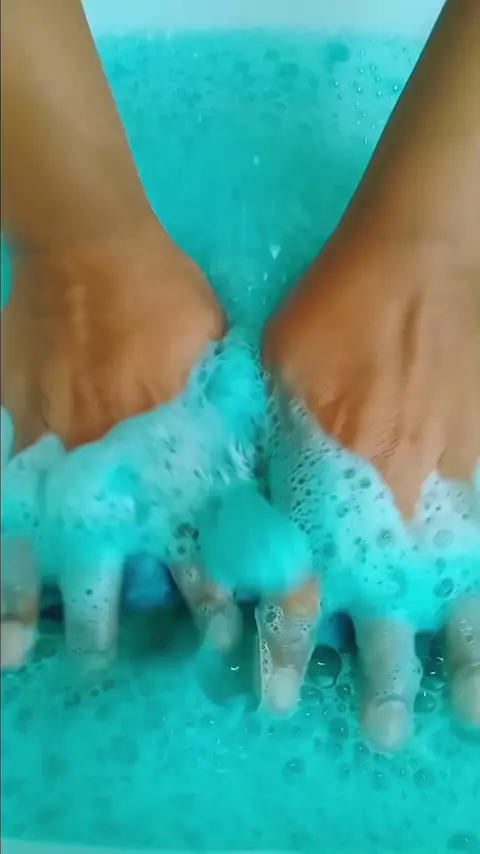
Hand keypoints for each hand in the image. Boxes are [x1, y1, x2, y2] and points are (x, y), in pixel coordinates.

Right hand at [1, 217, 240, 670]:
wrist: (91, 252)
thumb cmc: (168, 302)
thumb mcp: (224, 363)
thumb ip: (235, 426)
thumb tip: (253, 477)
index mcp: (174, 462)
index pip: (199, 554)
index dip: (212, 606)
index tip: (214, 645)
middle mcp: (112, 477)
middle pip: (111, 572)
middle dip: (110, 625)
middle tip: (106, 663)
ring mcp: (55, 460)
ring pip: (40, 553)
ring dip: (32, 607)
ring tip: (26, 654)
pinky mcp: (12, 437)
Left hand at [263, 226, 479, 746]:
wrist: (424, 257)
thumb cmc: (337, 308)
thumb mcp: (273, 379)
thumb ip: (266, 454)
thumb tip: (250, 513)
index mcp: (323, 484)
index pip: (298, 590)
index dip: (284, 649)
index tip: (280, 695)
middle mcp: (386, 502)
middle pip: (385, 611)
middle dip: (382, 676)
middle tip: (383, 732)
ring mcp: (446, 487)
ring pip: (455, 593)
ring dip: (461, 658)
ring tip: (468, 712)